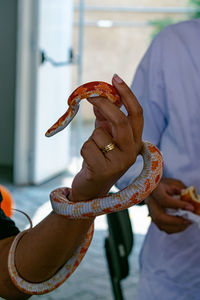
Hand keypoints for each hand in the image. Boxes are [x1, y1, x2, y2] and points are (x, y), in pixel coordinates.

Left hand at [70, 74, 142, 201]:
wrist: (91, 189)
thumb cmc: (99, 160)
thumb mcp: (105, 138)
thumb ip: (105, 120)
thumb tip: (98, 98)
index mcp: (135, 142)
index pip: (137, 115)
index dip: (127, 95)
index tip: (115, 78)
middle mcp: (131, 152)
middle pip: (121, 122)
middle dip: (105, 105)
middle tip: (90, 96)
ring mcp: (119, 163)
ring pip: (99, 134)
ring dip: (91, 139)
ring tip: (93, 153)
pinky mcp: (104, 171)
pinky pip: (88, 146)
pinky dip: (84, 150)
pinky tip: (88, 162)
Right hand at [146, 178, 193, 233]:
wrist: (153, 187)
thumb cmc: (165, 186)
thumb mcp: (174, 185)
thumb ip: (181, 193)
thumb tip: (190, 205)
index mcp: (154, 190)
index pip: (164, 200)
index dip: (178, 205)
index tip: (191, 208)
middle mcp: (150, 202)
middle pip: (160, 217)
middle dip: (176, 221)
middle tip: (189, 220)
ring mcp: (150, 212)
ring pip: (161, 225)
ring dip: (177, 226)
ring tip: (188, 222)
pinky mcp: (153, 218)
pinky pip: (163, 227)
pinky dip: (174, 228)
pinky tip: (182, 224)